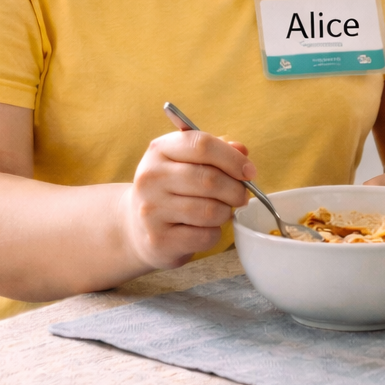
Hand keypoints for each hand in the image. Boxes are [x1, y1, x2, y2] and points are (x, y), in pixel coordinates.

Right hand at [119, 129, 254, 270]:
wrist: (135, 226)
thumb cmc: (171, 188)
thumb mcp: (186, 161)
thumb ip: (216, 151)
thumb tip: (241, 150)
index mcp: (159, 150)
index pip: (202, 145)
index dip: (233, 158)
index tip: (249, 171)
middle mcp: (150, 178)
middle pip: (209, 179)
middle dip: (235, 190)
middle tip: (241, 196)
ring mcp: (151, 210)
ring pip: (210, 210)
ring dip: (225, 213)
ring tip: (221, 211)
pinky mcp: (159, 240)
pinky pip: (204, 236)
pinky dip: (214, 234)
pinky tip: (205, 229)